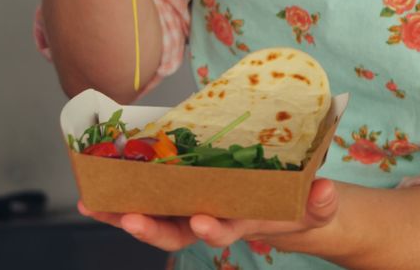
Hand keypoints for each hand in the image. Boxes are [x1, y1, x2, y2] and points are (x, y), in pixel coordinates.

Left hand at [77, 179, 339, 253]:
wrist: (287, 210)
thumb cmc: (300, 206)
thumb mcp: (318, 206)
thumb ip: (322, 201)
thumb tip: (325, 190)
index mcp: (242, 223)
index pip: (224, 230)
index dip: (212, 228)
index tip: (202, 220)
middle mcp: (211, 220)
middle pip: (175, 233)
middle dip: (151, 229)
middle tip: (130, 218)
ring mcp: (191, 210)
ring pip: (153, 218)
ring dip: (123, 213)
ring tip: (95, 203)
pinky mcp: (180, 194)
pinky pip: (146, 197)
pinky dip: (121, 195)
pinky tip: (97, 187)